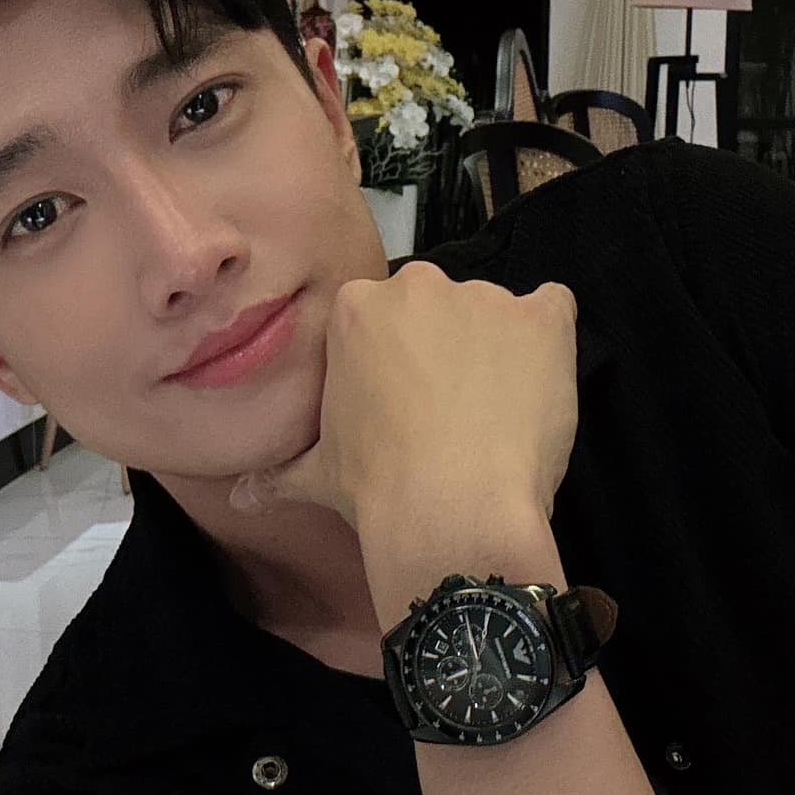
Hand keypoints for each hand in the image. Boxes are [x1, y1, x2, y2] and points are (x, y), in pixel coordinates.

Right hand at [229, 262, 578, 538]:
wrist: (452, 509)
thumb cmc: (376, 487)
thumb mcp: (317, 476)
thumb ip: (280, 474)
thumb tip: (240, 496)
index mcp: (358, 309)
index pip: (384, 312)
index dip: (400, 356)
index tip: (407, 397)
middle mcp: (420, 285)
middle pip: (438, 304)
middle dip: (445, 344)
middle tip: (451, 406)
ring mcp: (485, 298)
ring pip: (495, 311)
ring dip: (498, 348)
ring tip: (498, 411)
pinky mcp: (542, 318)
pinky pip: (554, 308)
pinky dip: (550, 338)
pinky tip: (540, 384)